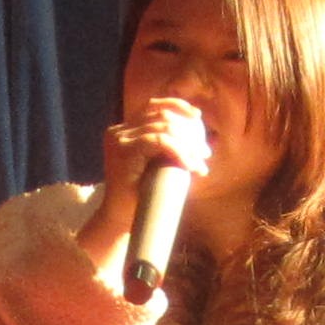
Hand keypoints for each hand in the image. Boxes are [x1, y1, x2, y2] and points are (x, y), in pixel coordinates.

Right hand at [79, 98, 213, 281]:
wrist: (120, 219)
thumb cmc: (141, 196)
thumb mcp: (156, 165)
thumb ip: (167, 147)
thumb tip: (198, 134)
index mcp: (124, 131)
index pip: (152, 107)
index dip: (177, 106)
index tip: (197, 116)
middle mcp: (118, 131)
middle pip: (160, 114)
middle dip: (188, 130)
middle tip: (205, 152)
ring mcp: (119, 139)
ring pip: (162, 128)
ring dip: (188, 145)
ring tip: (201, 162)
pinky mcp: (123, 151)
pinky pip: (159, 142)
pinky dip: (179, 151)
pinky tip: (190, 166)